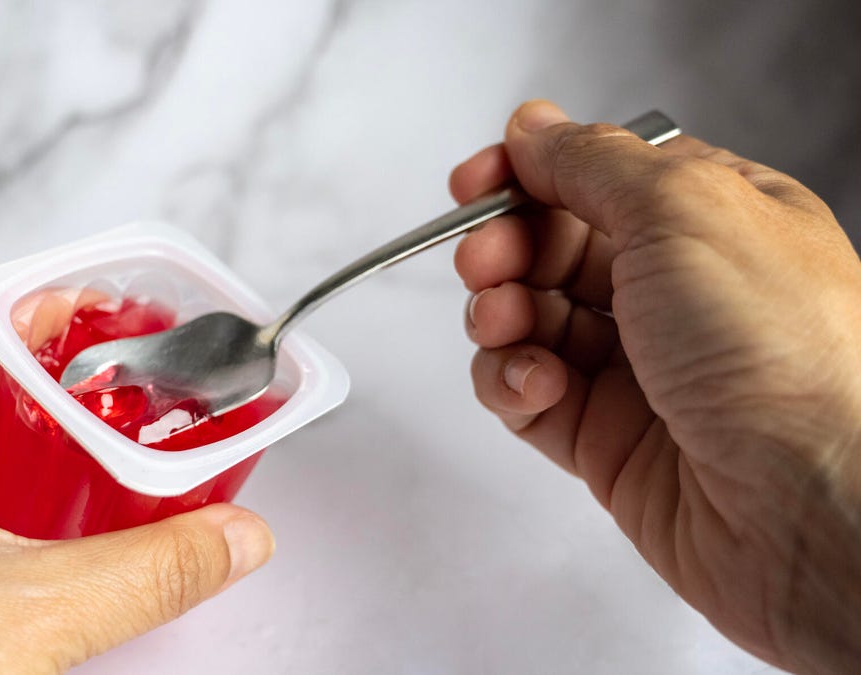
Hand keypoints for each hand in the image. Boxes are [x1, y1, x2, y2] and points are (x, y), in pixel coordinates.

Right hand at [450, 100, 860, 672]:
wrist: (817, 507)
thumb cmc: (784, 352)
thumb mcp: (684, 211)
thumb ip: (592, 163)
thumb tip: (534, 128)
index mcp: (711, 219)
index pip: (597, 177)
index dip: (529, 175)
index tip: (477, 182)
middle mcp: (675, 290)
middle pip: (552, 247)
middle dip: (503, 246)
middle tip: (485, 257)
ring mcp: (638, 367)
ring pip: (529, 321)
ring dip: (497, 313)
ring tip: (503, 322)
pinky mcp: (606, 438)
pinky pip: (526, 394)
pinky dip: (511, 383)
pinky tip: (536, 385)